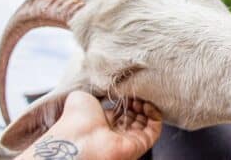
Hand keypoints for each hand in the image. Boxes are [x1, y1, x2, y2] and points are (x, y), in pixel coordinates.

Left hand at [17, 91, 161, 159]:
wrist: (79, 139)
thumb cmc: (75, 120)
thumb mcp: (82, 96)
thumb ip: (96, 91)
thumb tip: (106, 86)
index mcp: (101, 123)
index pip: (122, 110)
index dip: (127, 98)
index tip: (127, 88)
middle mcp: (116, 133)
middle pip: (135, 115)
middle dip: (138, 101)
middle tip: (135, 92)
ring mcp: (129, 140)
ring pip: (147, 122)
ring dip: (147, 107)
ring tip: (141, 98)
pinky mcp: (141, 144)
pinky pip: (155, 130)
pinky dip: (155, 115)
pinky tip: (147, 105)